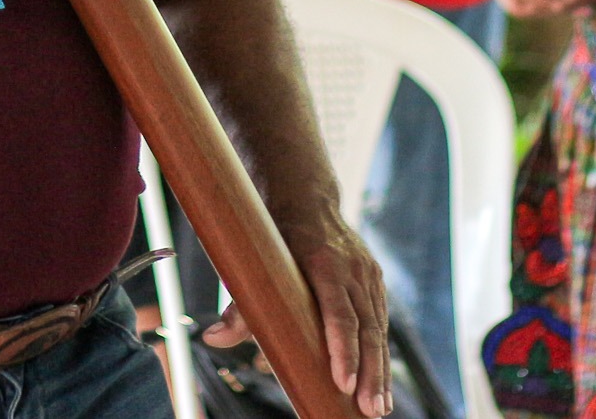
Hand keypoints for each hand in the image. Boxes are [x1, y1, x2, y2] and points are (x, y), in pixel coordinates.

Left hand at [201, 198, 393, 417]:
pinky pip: (380, 322)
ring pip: (378, 329)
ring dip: (380, 371)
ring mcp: (368, 275)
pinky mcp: (374, 281)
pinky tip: (381, 384)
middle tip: (369, 410)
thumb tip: (214, 338)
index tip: (343, 382)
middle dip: (369, 372)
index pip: (338, 313)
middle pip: (365, 328)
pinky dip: (381, 354)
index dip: (342, 349)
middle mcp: (353, 270)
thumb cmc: (276, 234)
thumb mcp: (256, 260)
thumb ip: (240, 303)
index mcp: (325, 263)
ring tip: (378, 408)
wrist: (308, 198)